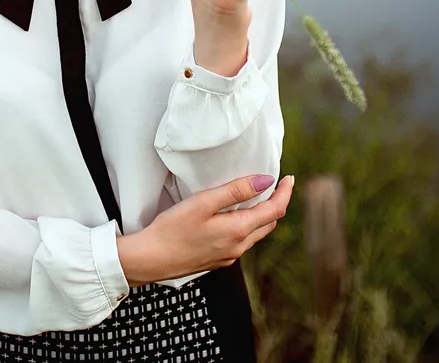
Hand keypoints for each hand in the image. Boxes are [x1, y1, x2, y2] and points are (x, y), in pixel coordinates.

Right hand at [116, 174, 294, 285]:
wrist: (150, 259)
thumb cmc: (171, 229)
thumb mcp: (203, 202)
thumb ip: (236, 191)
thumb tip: (265, 181)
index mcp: (238, 231)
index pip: (274, 211)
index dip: (285, 193)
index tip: (288, 178)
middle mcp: (238, 247)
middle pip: (268, 224)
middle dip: (276, 204)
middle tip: (275, 185)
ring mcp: (228, 256)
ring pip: (255, 234)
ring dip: (261, 216)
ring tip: (256, 197)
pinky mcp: (217, 260)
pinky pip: (241, 242)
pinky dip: (246, 226)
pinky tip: (233, 217)